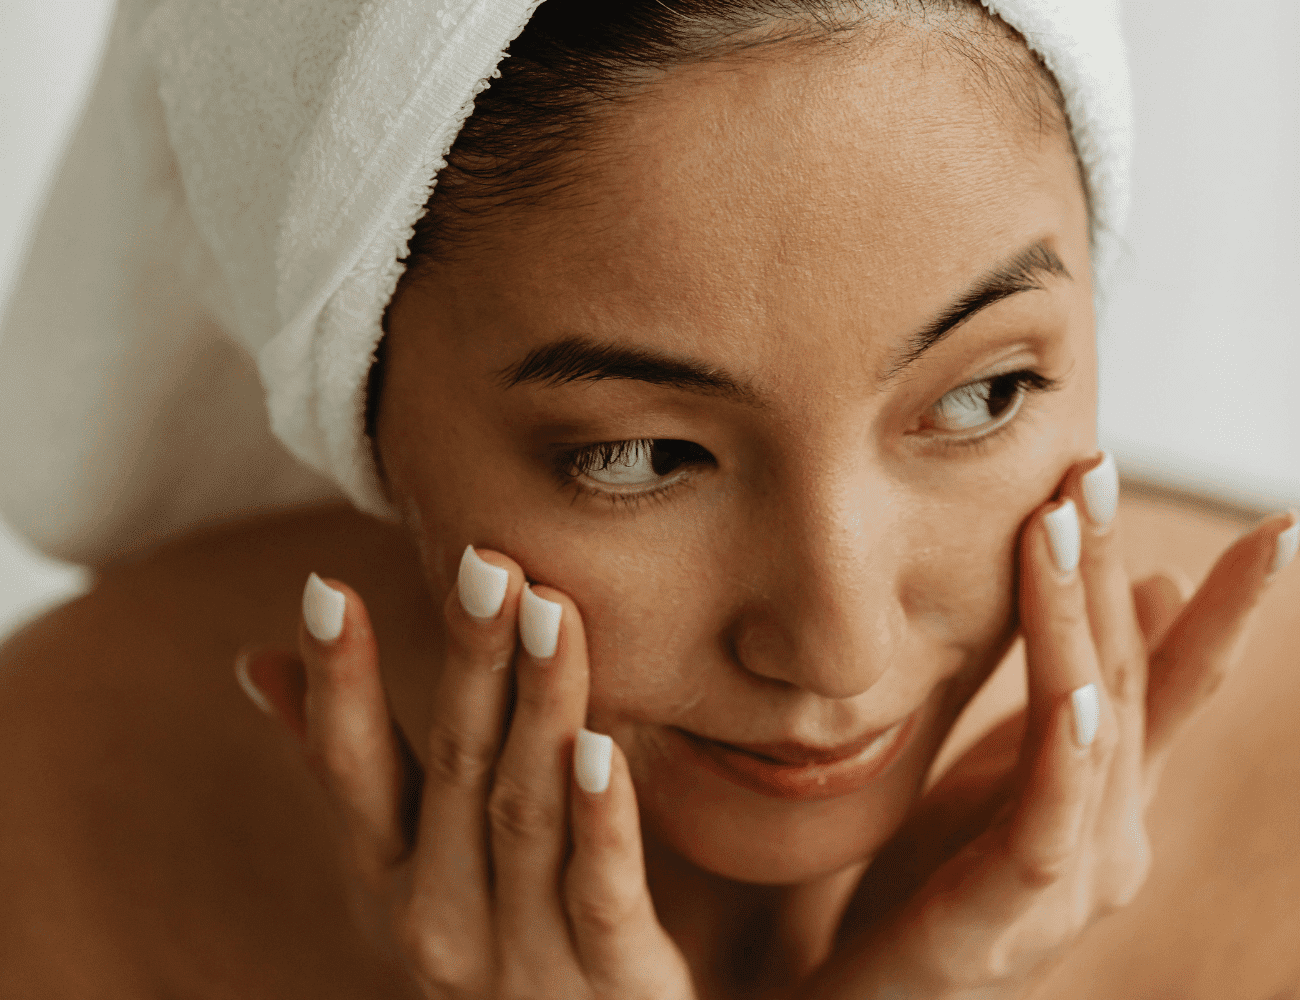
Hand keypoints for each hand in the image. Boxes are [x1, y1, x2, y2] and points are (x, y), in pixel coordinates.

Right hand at [236, 548, 694, 998]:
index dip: (339, 683)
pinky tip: (603, 748)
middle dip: (470, 662)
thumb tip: (255, 661)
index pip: (352, 770)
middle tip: (486, 562)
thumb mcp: (406, 862)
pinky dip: (601, 821)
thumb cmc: (490, 933)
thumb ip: (348, 763)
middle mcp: (442, 916)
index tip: (327, 589)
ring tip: (550, 610)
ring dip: (538, 706)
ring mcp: (524, 955)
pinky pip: (600, 894)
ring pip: (525, 812)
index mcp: (394, 876)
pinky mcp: (612, 980)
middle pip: (454, 770)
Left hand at [801, 454, 1298, 999]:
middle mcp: (1113, 830)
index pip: (1170, 680)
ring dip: (1081, 625)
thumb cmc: (941, 879)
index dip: (1224, 605)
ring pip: (1093, 730)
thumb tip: (1148, 582)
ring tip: (1065, 530)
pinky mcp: (1007, 915)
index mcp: (1109, 790)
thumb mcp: (1015, 767)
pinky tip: (1083, 697)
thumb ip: (1079, 691)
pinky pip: (1050, 826)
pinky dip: (1072, 756)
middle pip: (1127, 677)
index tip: (1272, 525)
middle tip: (1096, 467)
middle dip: (1111, 567)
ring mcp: (1072, 880)